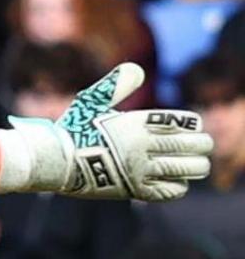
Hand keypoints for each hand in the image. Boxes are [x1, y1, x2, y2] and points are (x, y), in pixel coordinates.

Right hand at [0, 63, 213, 201]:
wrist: (53, 162)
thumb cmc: (72, 131)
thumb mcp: (91, 102)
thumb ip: (116, 85)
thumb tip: (137, 68)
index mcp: (136, 124)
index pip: (182, 123)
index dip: (193, 125)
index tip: (195, 127)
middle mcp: (141, 146)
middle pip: (190, 146)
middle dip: (202, 146)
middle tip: (204, 146)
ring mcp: (139, 170)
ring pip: (185, 169)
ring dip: (196, 167)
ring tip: (198, 166)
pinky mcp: (134, 190)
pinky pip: (169, 190)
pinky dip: (179, 186)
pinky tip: (179, 182)